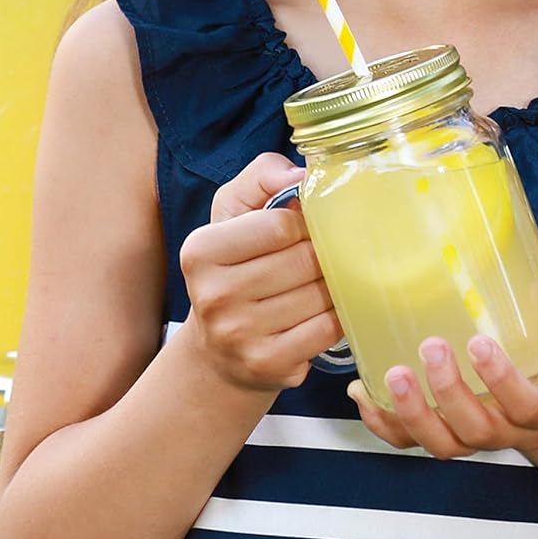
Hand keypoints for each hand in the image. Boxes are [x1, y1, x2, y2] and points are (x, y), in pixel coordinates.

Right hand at [178, 152, 342, 392]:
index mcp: (201, 250)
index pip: (280, 224)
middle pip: (304, 260)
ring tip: (321, 284)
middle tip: (321, 257)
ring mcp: (238, 335)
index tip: (305, 229)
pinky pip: (327, 328)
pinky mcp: (267, 364)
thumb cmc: (235, 268)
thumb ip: (263, 176)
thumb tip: (302, 174)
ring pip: (320, 295)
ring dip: (333, 286)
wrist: (219, 350)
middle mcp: (213, 295)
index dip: (305, 223)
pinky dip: (336, 317)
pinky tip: (323, 312)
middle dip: (323, 255)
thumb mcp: (235, 213)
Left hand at [346, 276, 537, 457]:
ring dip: (412, 415)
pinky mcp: (452, 432)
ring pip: (443, 445)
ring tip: (391, 374)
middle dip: (449, 394)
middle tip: (431, 347)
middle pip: (476, 430)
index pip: (527, 408)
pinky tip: (362, 392)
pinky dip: (384, 424)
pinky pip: (413, 443)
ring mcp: (480, 435)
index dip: (501, 383)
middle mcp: (515, 431)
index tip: (481, 343)